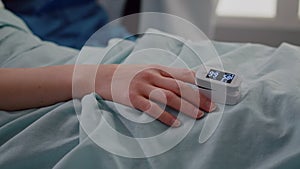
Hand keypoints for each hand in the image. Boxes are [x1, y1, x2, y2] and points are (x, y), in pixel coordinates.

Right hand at [93, 64, 216, 126]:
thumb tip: (188, 81)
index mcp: (159, 69)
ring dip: (186, 107)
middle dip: (198, 98)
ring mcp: (142, 86)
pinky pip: (152, 109)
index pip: (184, 74)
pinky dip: (166, 116)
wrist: (104, 77)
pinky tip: (176, 123)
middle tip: (212, 108)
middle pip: (180, 87)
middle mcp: (152, 76)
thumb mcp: (149, 70)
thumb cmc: (130, 74)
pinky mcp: (133, 98)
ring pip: (169, 97)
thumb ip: (167, 75)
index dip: (200, 83)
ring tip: (199, 116)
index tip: (213, 92)